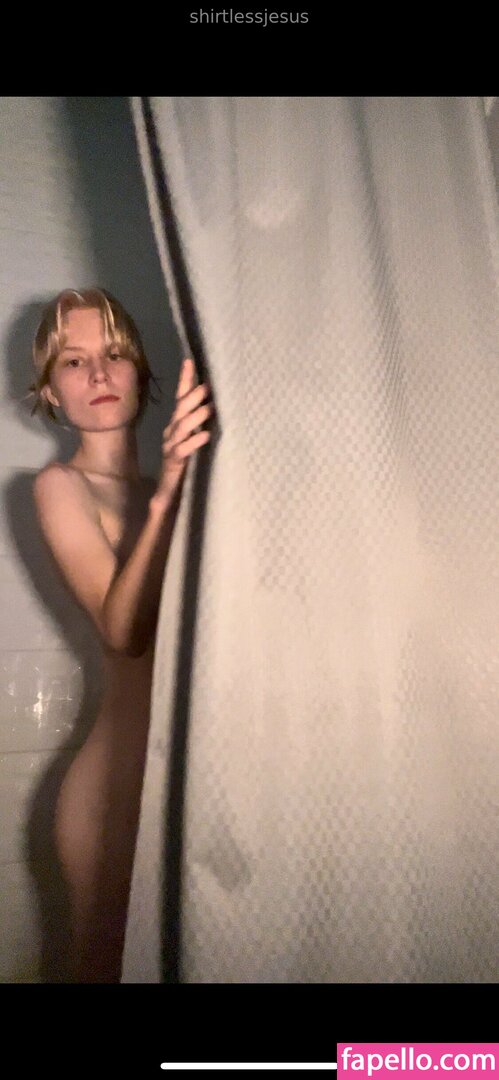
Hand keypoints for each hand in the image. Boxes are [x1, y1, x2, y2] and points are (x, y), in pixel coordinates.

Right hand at [157, 358, 214, 498]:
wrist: (169, 490)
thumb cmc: (186, 461)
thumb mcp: (193, 436)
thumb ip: (199, 420)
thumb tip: (216, 401)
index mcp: (176, 423)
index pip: (180, 397)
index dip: (184, 380)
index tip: (189, 361)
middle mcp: (171, 431)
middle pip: (180, 409)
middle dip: (193, 396)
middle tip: (208, 386)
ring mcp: (170, 446)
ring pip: (181, 427)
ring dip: (196, 416)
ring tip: (210, 408)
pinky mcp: (174, 462)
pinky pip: (182, 449)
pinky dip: (194, 441)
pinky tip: (206, 435)